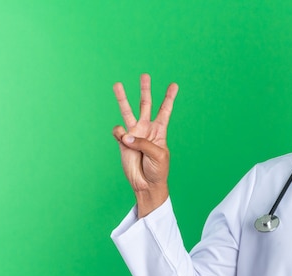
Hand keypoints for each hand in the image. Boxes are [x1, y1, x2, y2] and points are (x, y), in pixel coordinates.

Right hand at [112, 74, 178, 216]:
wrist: (146, 184)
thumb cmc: (157, 170)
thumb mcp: (157, 155)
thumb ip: (143, 143)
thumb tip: (126, 134)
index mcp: (160, 131)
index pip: (165, 110)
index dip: (169, 98)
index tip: (174, 85)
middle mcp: (146, 129)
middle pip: (146, 105)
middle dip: (145, 90)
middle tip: (145, 75)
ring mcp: (134, 134)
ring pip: (127, 111)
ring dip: (122, 98)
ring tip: (118, 84)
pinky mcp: (122, 141)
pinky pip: (118, 131)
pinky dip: (119, 133)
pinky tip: (123, 140)